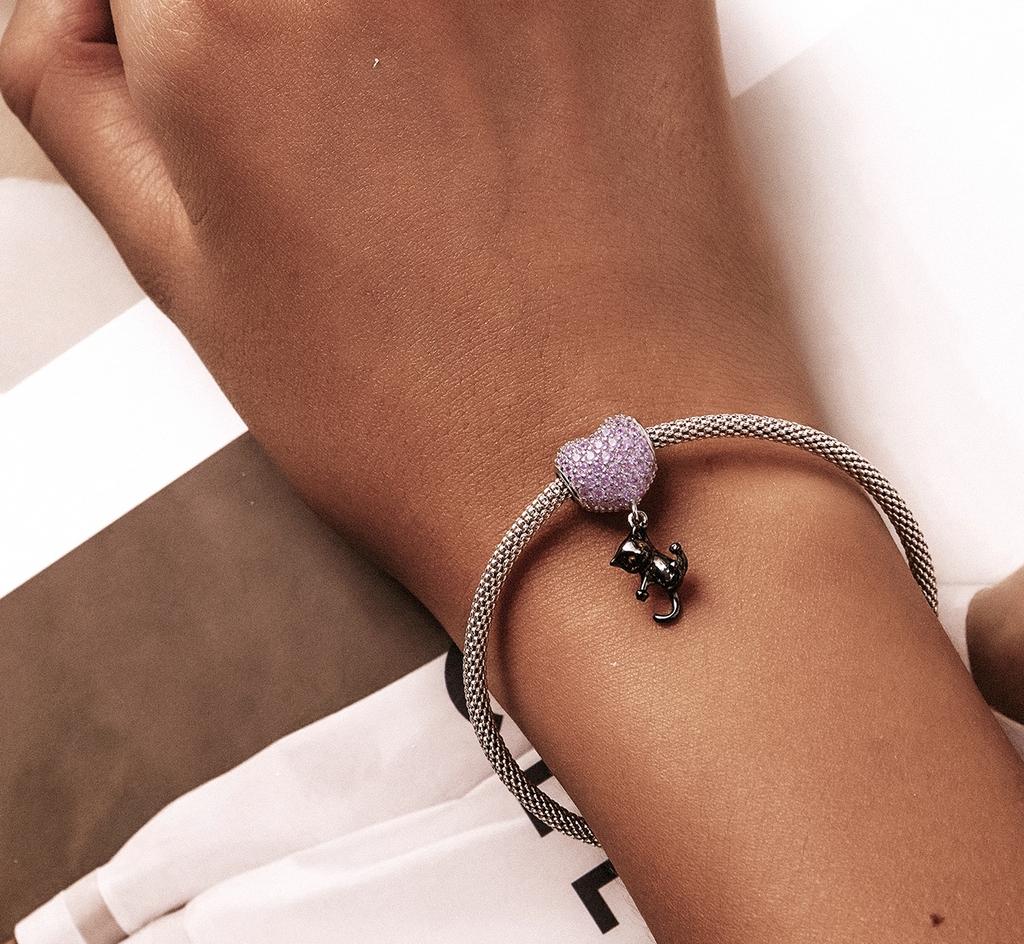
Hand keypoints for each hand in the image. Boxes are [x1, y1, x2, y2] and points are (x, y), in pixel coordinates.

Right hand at [0, 1, 813, 642]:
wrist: (603, 472)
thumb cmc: (417, 420)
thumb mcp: (187, 273)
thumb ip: (82, 95)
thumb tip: (74, 10)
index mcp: (221, 2)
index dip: (173, 25)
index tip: (212, 70)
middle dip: (285, 34)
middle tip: (331, 118)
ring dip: (408, 41)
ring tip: (432, 131)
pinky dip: (514, 25)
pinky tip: (515, 117)